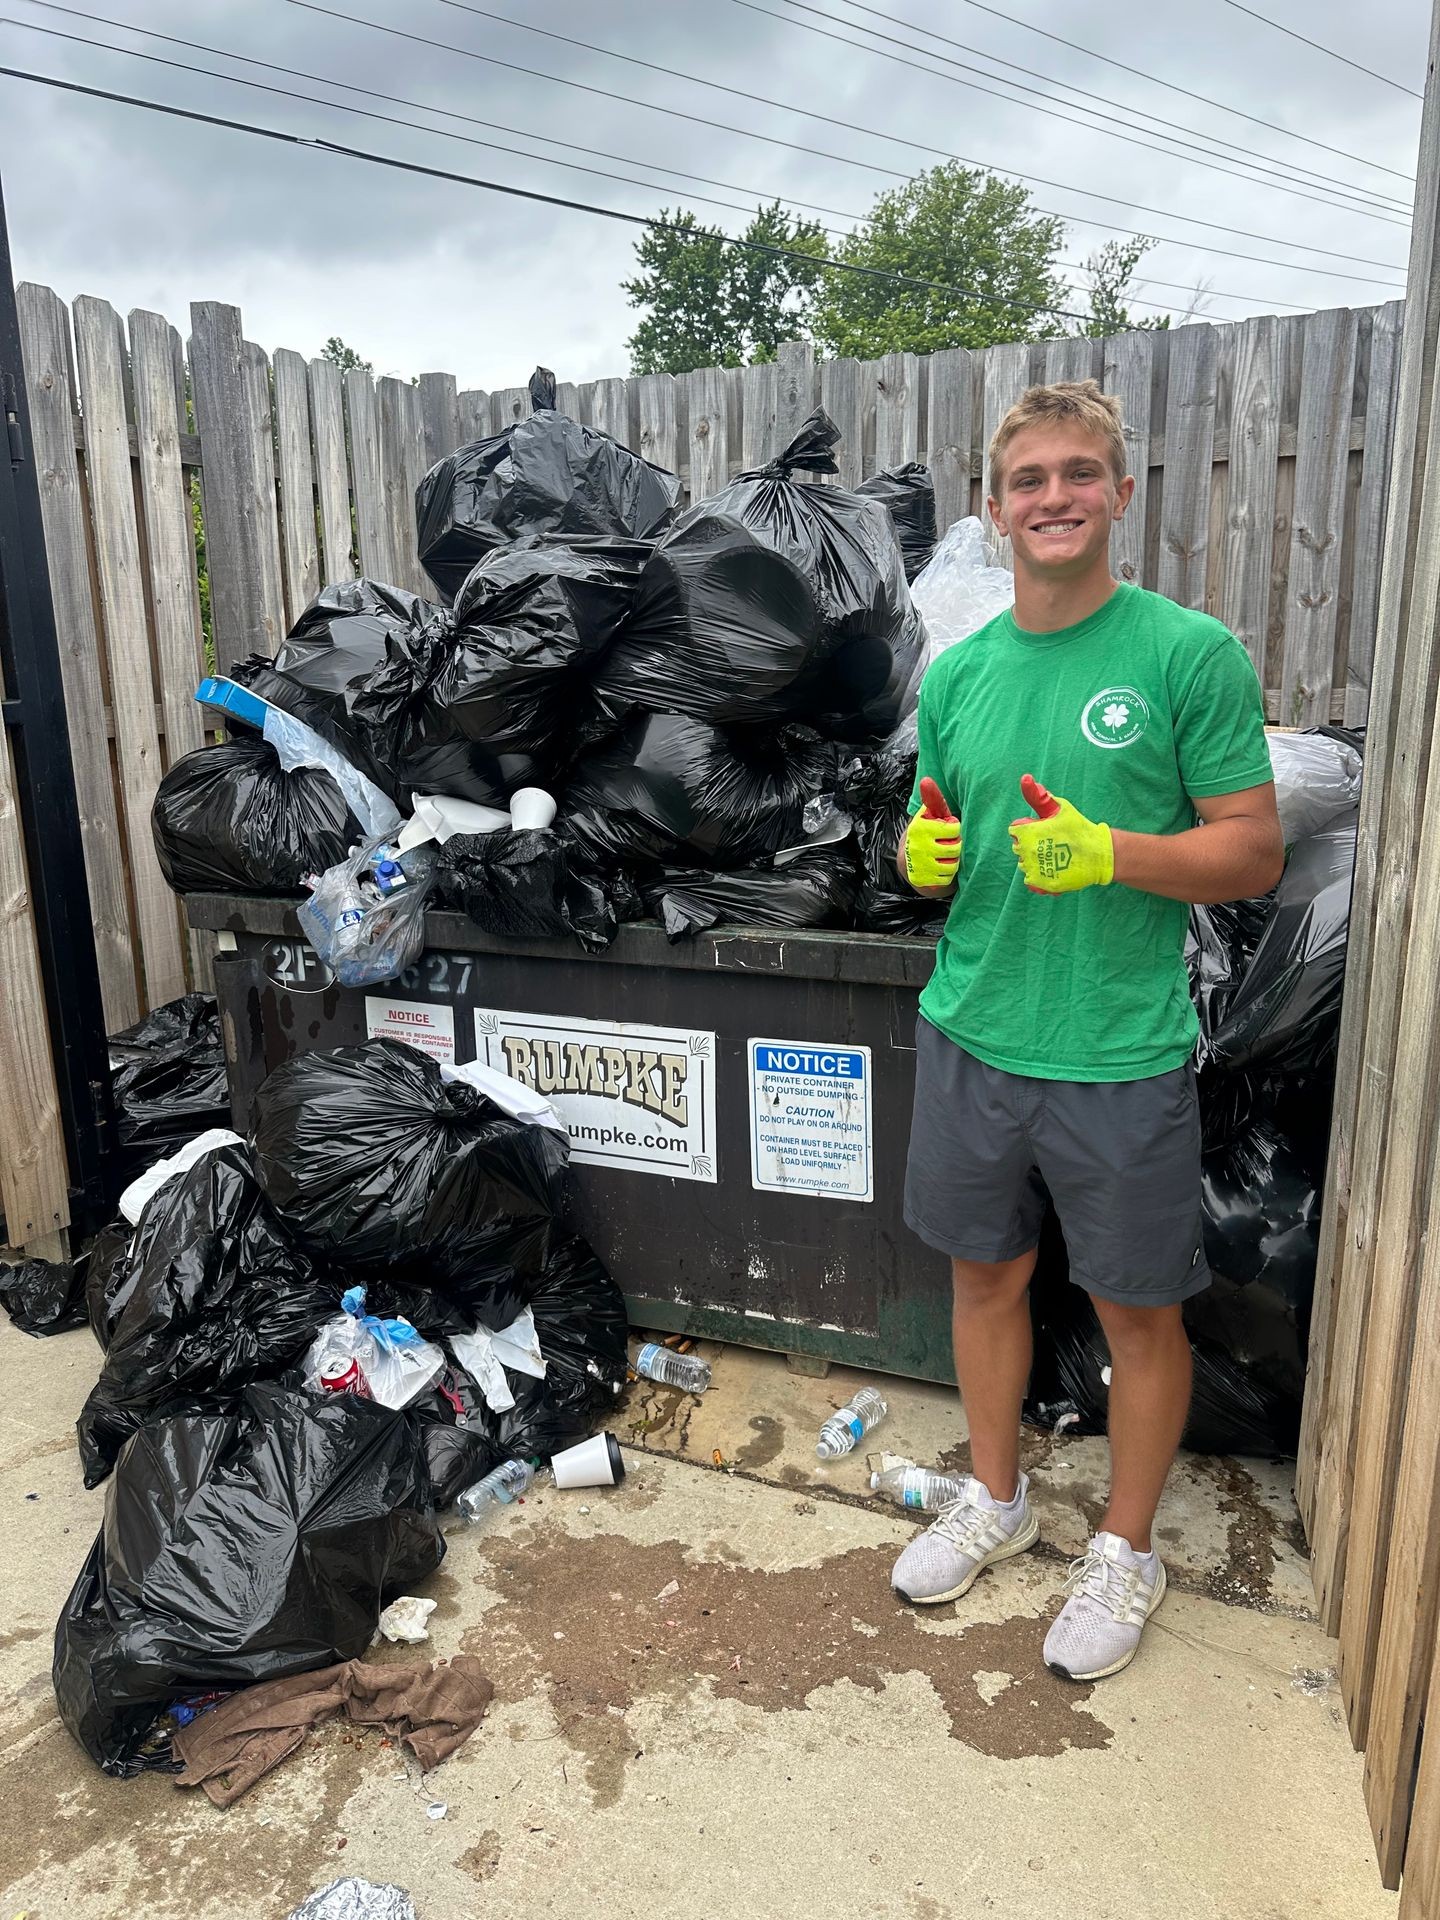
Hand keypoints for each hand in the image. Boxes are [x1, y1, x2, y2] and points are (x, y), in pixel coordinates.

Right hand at [904, 777, 961, 889]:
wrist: (910, 860)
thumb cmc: (929, 832)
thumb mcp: (931, 815)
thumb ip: (933, 798)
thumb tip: (926, 780)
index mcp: (920, 827)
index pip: (953, 828)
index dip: (953, 829)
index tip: (946, 829)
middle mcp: (917, 846)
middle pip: (954, 848)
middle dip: (954, 846)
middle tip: (946, 844)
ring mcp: (919, 865)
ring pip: (952, 864)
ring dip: (952, 861)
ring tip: (944, 856)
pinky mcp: (922, 880)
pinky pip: (947, 878)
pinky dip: (946, 875)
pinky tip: (940, 868)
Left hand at [1009, 774, 1113, 893]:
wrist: (1099, 853)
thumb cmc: (1078, 827)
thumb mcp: (1059, 808)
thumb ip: (1039, 796)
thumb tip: (1025, 778)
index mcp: (1028, 832)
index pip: (1014, 831)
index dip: (1028, 829)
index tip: (1043, 829)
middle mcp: (1026, 852)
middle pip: (1018, 848)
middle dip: (1032, 844)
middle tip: (1053, 843)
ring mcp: (1033, 869)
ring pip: (1024, 864)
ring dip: (1035, 861)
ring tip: (1055, 856)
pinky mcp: (1041, 884)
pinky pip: (1030, 881)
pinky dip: (1039, 877)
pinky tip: (1052, 869)